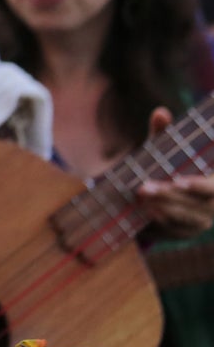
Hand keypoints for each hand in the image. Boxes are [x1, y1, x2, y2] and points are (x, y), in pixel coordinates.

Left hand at [139, 108, 213, 237]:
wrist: (162, 194)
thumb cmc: (169, 167)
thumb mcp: (166, 152)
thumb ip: (164, 136)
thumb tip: (160, 113)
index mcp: (213, 184)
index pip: (212, 189)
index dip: (198, 187)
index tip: (178, 182)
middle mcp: (211, 206)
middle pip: (195, 206)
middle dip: (169, 197)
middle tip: (143, 189)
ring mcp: (198, 223)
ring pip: (183, 221)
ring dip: (161, 212)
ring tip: (140, 201)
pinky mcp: (181, 234)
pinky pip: (171, 233)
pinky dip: (157, 227)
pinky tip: (141, 219)